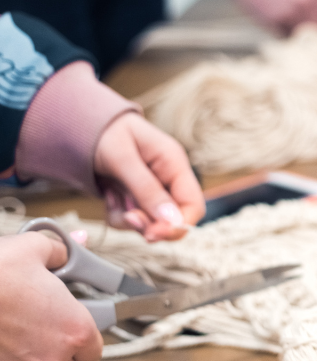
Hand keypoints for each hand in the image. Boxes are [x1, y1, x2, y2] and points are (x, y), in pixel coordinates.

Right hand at [0, 233, 101, 360]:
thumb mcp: (33, 248)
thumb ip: (58, 251)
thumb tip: (67, 247)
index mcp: (75, 329)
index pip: (95, 351)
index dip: (89, 341)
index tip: (80, 330)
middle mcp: (53, 356)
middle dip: (69, 360)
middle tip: (59, 339)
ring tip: (34, 345)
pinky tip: (8, 346)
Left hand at [94, 113, 204, 241]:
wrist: (79, 125)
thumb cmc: (104, 132)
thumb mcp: (123, 158)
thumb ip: (146, 188)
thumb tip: (171, 220)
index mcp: (174, 164)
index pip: (193, 205)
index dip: (178, 225)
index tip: (153, 235)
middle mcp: (168, 180)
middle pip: (173, 220)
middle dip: (149, 224)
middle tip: (126, 216)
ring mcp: (152, 191)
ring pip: (150, 223)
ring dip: (128, 219)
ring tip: (112, 196)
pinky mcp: (136, 198)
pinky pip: (132, 220)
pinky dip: (117, 214)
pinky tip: (109, 195)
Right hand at [221, 0, 316, 34]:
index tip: (311, 34)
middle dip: (310, 36)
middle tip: (295, 34)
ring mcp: (298, 8)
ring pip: (304, 35)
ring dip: (294, 36)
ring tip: (279, 23)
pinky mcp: (280, 16)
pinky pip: (286, 36)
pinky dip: (279, 34)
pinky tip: (270, 20)